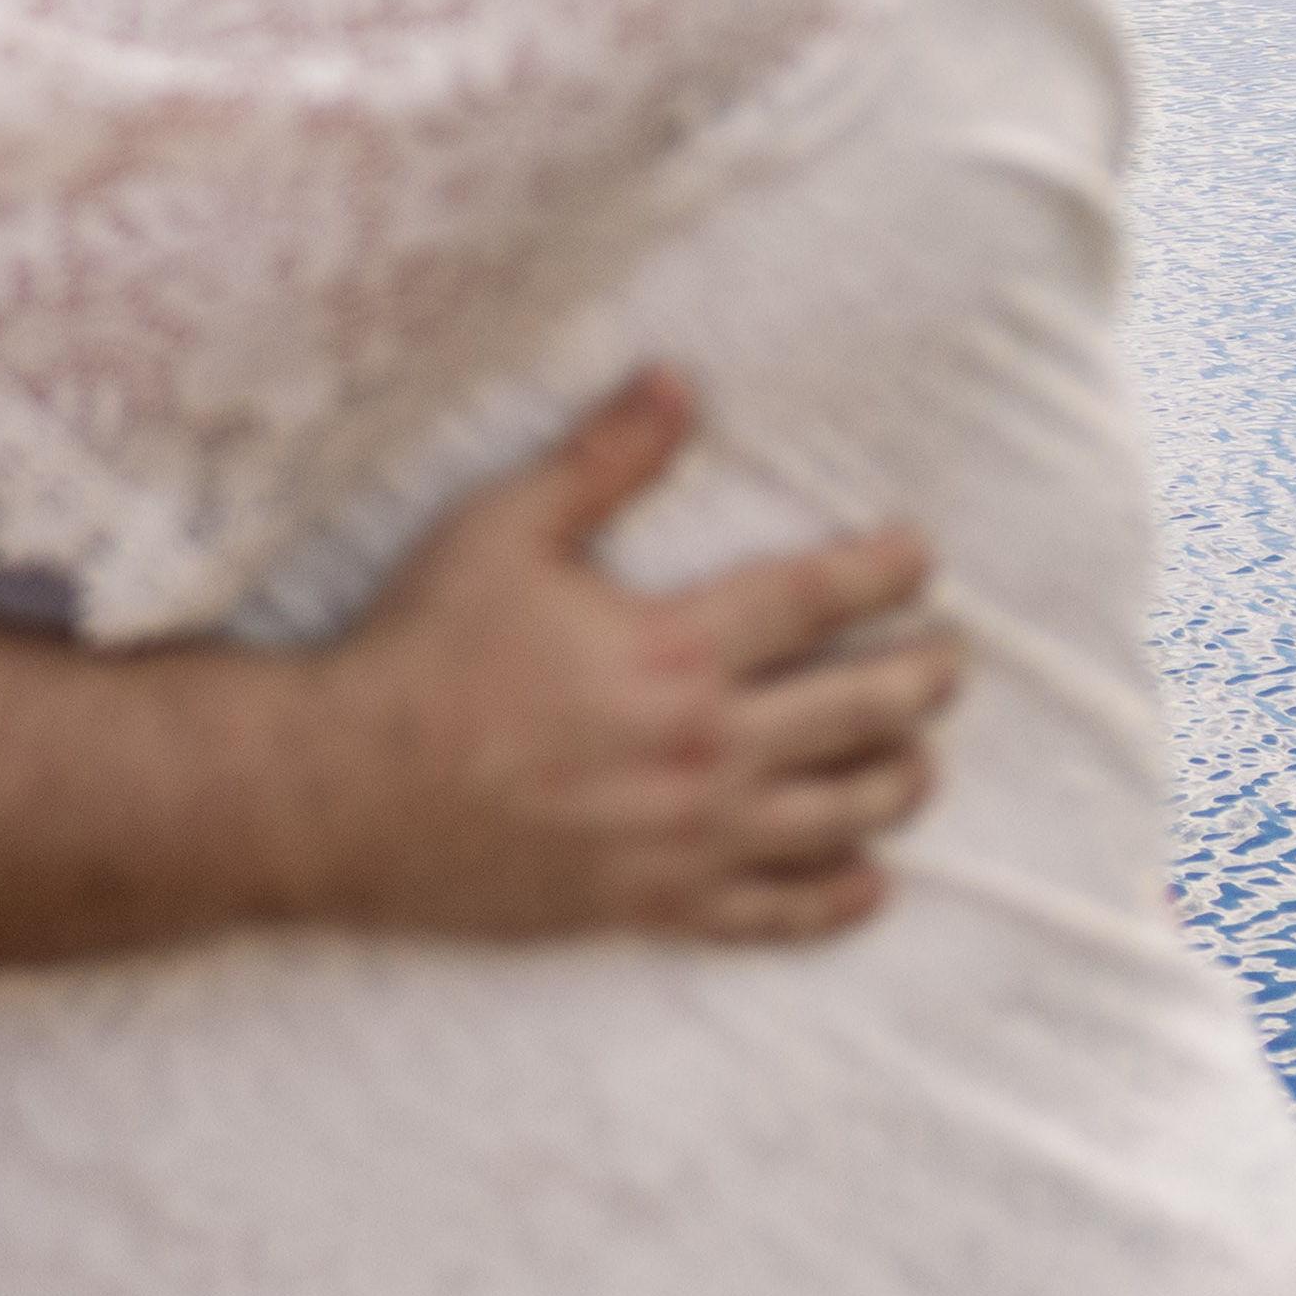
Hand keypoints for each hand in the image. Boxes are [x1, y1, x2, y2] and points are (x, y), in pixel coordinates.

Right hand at [253, 371, 958, 945]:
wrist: (346, 793)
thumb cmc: (424, 652)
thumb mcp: (503, 529)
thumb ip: (603, 460)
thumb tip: (677, 381)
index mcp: (673, 649)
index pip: (816, 601)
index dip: (883, 573)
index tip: (920, 557)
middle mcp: (702, 750)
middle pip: (859, 713)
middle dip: (921, 682)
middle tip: (949, 662)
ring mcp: (686, 839)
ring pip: (840, 817)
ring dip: (899, 783)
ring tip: (920, 759)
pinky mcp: (655, 904)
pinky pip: (776, 914)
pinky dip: (837, 898)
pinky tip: (871, 882)